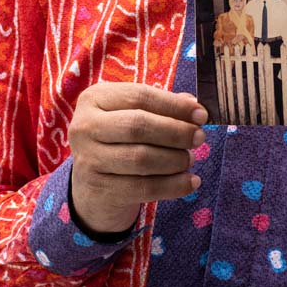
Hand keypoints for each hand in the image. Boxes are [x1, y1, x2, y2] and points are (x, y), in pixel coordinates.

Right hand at [68, 83, 206, 235]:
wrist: (93, 186)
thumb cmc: (119, 140)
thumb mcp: (132, 115)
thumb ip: (160, 107)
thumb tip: (193, 104)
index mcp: (94, 99)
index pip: (140, 96)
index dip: (174, 105)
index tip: (201, 114)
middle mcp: (84, 126)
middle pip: (138, 126)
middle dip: (176, 132)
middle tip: (199, 137)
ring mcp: (88, 159)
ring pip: (141, 158)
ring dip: (175, 159)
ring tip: (189, 159)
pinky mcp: (99, 189)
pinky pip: (143, 188)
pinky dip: (173, 186)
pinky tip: (191, 181)